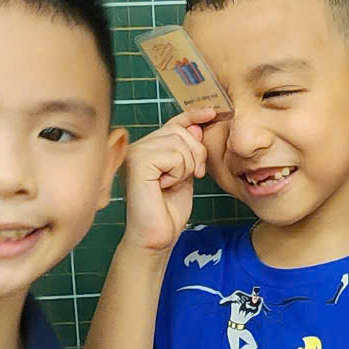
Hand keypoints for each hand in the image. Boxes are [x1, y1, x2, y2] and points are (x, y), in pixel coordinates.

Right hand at [123, 108, 222, 251]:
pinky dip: (178, 173)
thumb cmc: (169, 209)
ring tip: (173, 183)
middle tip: (193, 176)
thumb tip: (197, 126)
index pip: (175, 123)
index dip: (194, 116)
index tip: (213, 112)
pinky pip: (173, 156)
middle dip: (196, 154)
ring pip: (179, 142)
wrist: (157, 235)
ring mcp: (135, 153)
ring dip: (187, 166)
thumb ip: (189, 150)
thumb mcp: (187, 173)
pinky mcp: (137, 162)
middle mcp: (139, 146)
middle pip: (181, 131)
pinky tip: (165, 186)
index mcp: (150, 147)